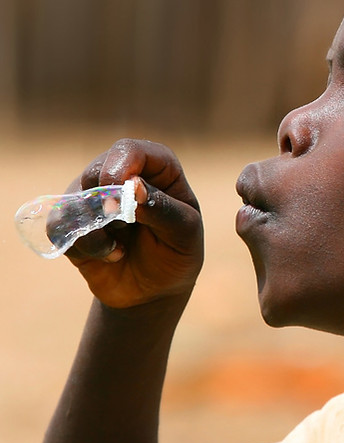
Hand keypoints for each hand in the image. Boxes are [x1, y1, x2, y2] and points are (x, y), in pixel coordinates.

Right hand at [61, 139, 203, 307]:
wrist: (155, 291)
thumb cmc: (177, 254)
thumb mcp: (184, 233)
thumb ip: (162, 208)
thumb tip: (133, 185)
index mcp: (157, 168)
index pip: (129, 150)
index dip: (121, 169)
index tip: (123, 197)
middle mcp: (123, 175)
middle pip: (96, 172)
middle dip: (105, 204)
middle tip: (122, 226)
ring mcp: (96, 197)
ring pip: (73, 200)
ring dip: (96, 231)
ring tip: (120, 249)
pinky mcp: (75, 222)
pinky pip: (59, 225)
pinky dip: (84, 246)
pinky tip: (108, 256)